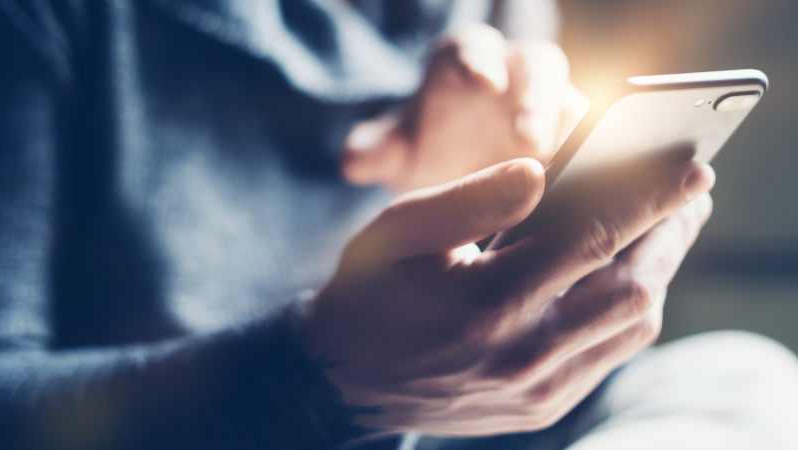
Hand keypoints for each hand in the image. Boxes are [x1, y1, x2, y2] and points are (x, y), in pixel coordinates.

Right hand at [303, 158, 714, 434]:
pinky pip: (610, 355)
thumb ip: (470, 199)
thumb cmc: (369, 293)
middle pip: (633, 289)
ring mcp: (537, 389)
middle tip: (688, 194)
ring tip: (659, 229)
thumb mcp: (399, 232)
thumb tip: (542, 171)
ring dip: (655, 272)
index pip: (592, 239)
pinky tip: (619, 278)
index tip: (692, 168)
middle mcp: (522, 354)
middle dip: (671, 234)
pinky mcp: (541, 407)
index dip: (650, 198)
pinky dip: (628, 310)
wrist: (344, 378)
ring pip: (632, 326)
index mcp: (485, 301)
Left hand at [341, 25, 589, 191]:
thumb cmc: (424, 150)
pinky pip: (599, 144)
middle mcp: (516, 78)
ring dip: (581, 137)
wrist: (455, 177)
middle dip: (537, 97)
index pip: (473, 48)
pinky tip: (599, 202)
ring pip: (577, 107)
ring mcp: (554, 107)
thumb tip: (353, 161)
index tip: (481, 82)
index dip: (478, 60)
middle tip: (533, 137)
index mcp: (466, 65)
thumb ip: (374, 151)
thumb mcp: (395, 152)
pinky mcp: (580, 140)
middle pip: (538, 68)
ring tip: (582, 174)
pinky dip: (602, 168)